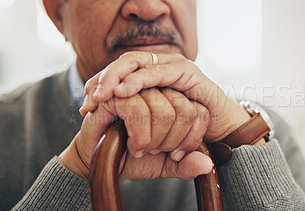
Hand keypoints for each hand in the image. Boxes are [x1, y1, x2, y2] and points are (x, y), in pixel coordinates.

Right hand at [58, 88, 212, 180]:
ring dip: (152, 140)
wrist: (99, 161)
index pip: (200, 113)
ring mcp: (138, 88)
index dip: (191, 140)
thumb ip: (187, 164)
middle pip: (184, 110)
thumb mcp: (166, 164)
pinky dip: (139, 137)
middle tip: (153, 151)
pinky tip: (132, 145)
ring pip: (164, 111)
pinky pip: (140, 111)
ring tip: (140, 148)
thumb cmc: (133, 157)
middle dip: (169, 141)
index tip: (176, 156)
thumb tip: (207, 166)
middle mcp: (159, 89)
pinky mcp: (117, 94)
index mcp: (174, 100)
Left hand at [80, 51, 250, 142]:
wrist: (219, 130)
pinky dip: (138, 80)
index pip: (117, 72)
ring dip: (116, 77)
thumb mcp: (149, 125)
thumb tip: (93, 113)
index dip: (97, 84)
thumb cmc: (184, 129)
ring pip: (136, 61)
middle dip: (103, 79)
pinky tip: (123, 92)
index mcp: (149, 76)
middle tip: (90, 99)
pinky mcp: (186, 71)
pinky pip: (157, 71)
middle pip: (123, 62)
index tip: (85, 107)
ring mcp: (172, 65)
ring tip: (101, 95)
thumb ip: (128, 116)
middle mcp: (159, 66)